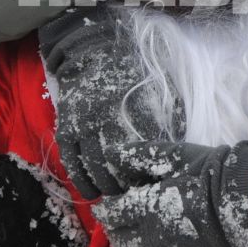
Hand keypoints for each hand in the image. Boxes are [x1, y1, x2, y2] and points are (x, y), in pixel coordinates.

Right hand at [41, 8, 193, 199]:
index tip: (152, 183)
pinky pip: (70, 158)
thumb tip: (181, 138)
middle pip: (114, 162)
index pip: (140, 149)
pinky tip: (90, 192)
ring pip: (91, 164)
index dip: (145, 170)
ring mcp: (82, 122)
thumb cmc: (130, 69)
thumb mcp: (158, 83)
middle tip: (133, 195)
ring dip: (103, 185)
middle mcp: (105, 117)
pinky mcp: (67, 125)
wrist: (92, 49)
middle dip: (124, 184)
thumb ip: (170, 110)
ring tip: (114, 197)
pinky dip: (80, 177)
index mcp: (130, 107)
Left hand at [89, 140, 247, 246]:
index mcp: (146, 206)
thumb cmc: (212, 176)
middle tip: (117, 221)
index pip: (114, 211)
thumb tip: (110, 155)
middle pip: (119, 236)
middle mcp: (150, 234)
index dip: (106, 208)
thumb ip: (141, 155)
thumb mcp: (175, 156)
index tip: (106, 205)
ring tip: (125, 242)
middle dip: (114, 228)